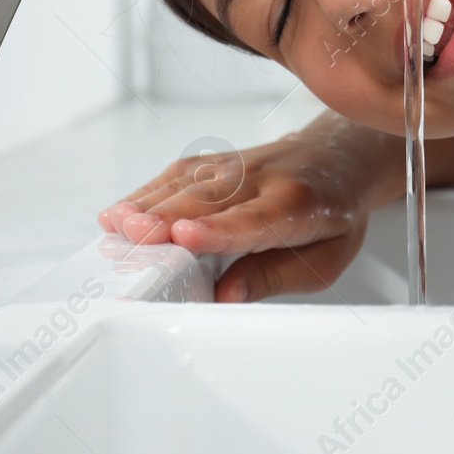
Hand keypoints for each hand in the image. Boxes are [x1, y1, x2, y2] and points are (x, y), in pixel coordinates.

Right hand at [96, 114, 404, 303]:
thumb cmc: (333, 214)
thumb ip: (274, 276)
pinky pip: (174, 176)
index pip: (253, 220)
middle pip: (207, 200)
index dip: (217, 229)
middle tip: (131, 237)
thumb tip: (227, 295)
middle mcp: (261, 179)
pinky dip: (145, 193)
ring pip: (185, 184)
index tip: (185, 236)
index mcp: (297, 206)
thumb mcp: (325, 259)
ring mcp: (234, 165)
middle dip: (168, 217)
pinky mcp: (212, 162)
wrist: (339, 157)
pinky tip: (120, 212)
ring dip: (147, 204)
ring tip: (114, 225)